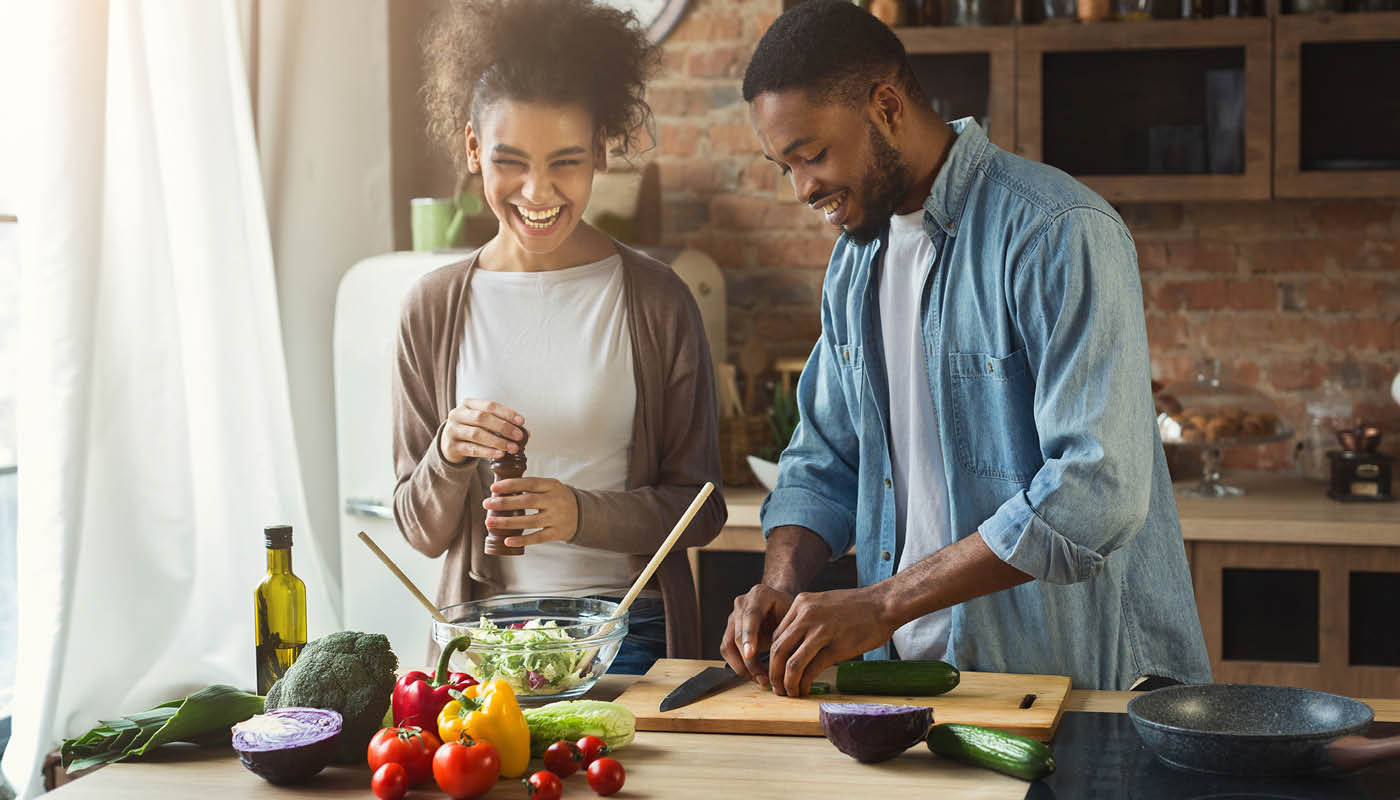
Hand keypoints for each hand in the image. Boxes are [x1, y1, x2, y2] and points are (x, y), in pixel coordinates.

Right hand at [439, 399, 525, 463]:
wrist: (449, 444)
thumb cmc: (472, 430)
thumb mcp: (484, 423)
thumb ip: (502, 424)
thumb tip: (527, 432)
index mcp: (467, 404)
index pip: (490, 405)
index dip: (507, 413)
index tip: (522, 421)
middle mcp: (457, 415)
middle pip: (482, 418)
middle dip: (503, 427)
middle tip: (519, 436)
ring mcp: (452, 431)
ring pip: (477, 434)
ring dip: (498, 441)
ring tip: (512, 448)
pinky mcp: (451, 447)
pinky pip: (472, 449)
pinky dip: (488, 452)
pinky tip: (500, 454)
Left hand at [482, 478, 578, 545]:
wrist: (582, 514)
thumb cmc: (558, 498)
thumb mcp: (550, 486)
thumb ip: (531, 486)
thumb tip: (501, 488)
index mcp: (552, 486)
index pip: (529, 483)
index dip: (511, 485)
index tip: (494, 488)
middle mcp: (555, 501)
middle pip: (527, 501)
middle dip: (504, 503)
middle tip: (486, 504)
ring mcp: (556, 518)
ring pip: (529, 521)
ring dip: (507, 522)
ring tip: (490, 523)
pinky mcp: (556, 533)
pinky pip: (537, 538)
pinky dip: (522, 539)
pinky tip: (507, 540)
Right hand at [719, 584, 794, 687]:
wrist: (780, 605)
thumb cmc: (789, 611)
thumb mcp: (793, 617)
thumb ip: (788, 635)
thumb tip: (789, 662)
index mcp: (759, 595)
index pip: (750, 615)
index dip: (749, 635)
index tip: (751, 654)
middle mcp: (742, 603)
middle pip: (737, 634)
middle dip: (748, 660)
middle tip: (763, 678)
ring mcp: (733, 616)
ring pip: (728, 645)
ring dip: (742, 666)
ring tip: (760, 679)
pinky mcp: (729, 630)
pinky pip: (727, 651)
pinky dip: (738, 665)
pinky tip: (753, 674)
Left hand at [768, 586, 899, 696]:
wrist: (884, 604)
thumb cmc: (858, 607)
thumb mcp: (824, 604)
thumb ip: (808, 621)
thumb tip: (797, 647)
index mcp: (801, 603)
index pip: (776, 635)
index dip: (773, 657)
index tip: (776, 670)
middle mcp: (806, 616)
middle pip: (777, 650)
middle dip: (774, 673)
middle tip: (776, 687)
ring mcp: (820, 631)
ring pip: (791, 662)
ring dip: (787, 682)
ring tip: (789, 692)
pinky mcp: (835, 647)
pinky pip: (811, 670)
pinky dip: (804, 683)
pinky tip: (805, 690)